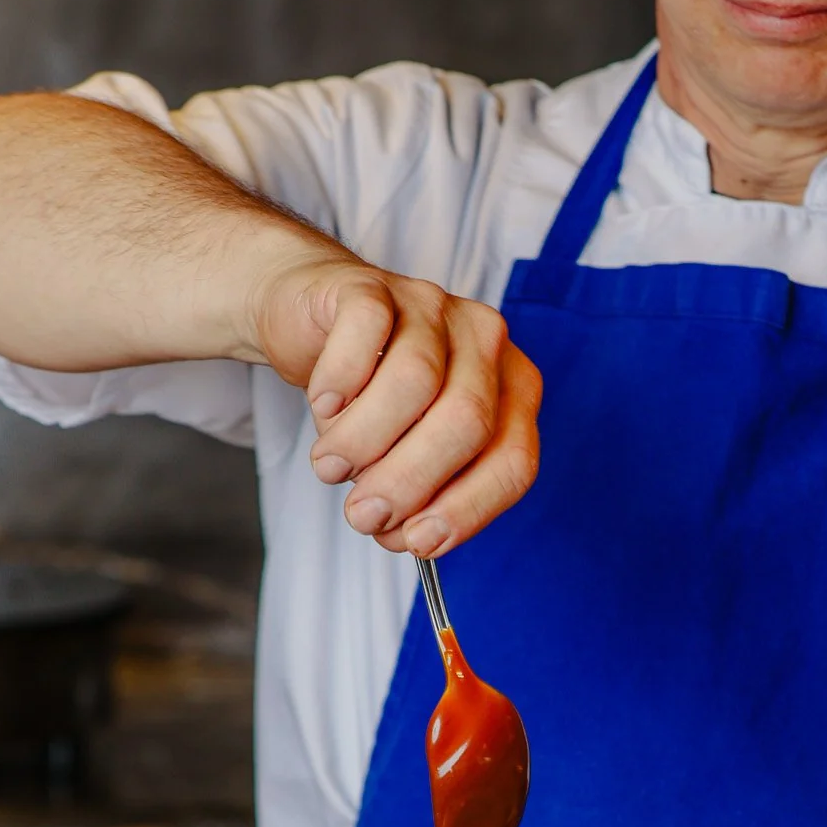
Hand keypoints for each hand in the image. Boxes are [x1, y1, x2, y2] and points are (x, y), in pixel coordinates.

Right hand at [252, 254, 541, 557]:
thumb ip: (416, 496)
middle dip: (410, 481)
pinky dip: (338, 383)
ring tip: (329, 467)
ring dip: (364, 440)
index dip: (468, 508)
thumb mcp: (405, 454)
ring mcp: (431, 305)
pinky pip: (363, 336)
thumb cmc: (370, 396)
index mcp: (511, 389)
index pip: (514, 459)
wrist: (312, 320)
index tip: (418, 541)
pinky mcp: (372, 285)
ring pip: (413, 382)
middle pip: (466, 421)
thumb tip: (403, 536)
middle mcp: (483, 342)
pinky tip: (324, 407)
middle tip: (363, 515)